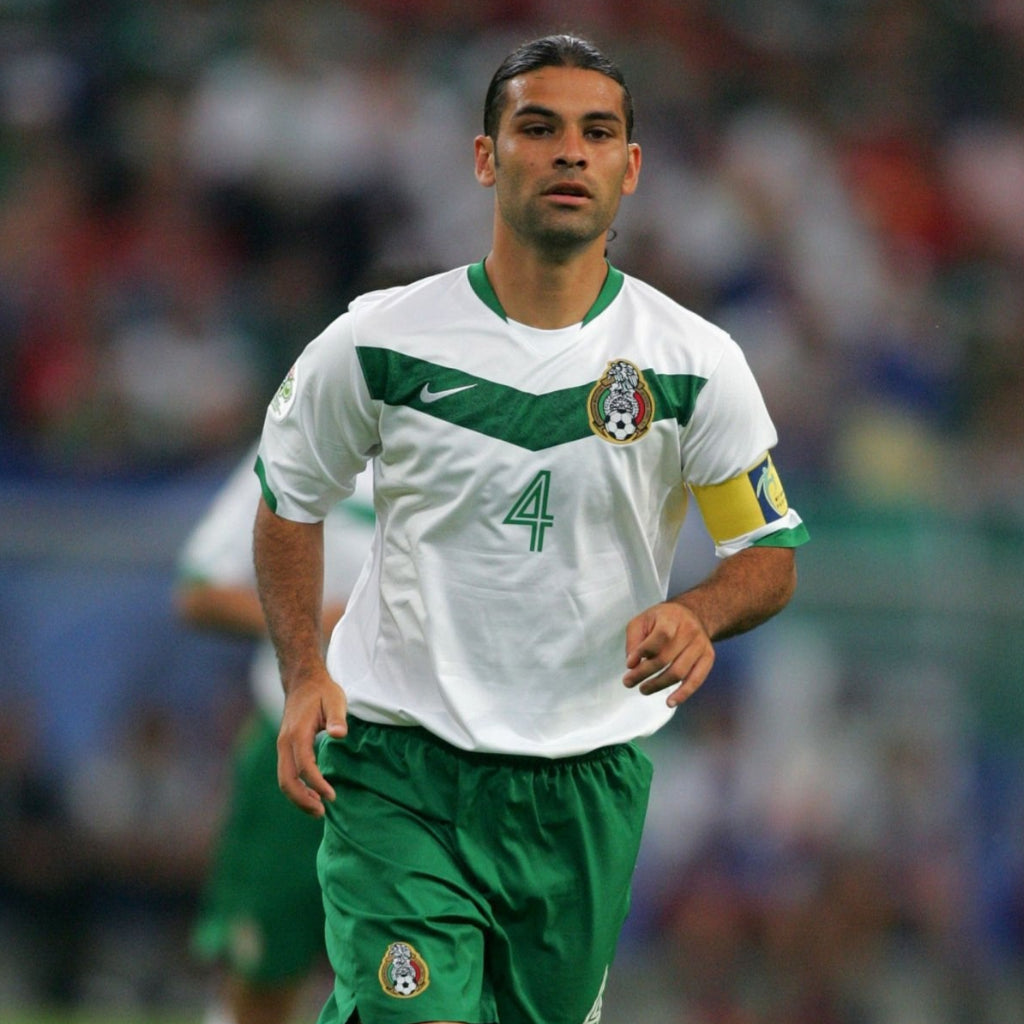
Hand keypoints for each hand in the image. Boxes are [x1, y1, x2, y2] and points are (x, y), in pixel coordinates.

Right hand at [276, 670, 347, 816]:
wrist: (303, 681)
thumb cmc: (322, 691)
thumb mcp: (335, 699)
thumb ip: (337, 718)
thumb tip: (339, 734)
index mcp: (297, 733)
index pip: (305, 766)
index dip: (317, 784)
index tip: (332, 796)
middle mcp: (285, 742)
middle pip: (286, 780)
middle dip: (302, 799)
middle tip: (322, 812)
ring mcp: (282, 746)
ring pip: (284, 780)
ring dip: (298, 797)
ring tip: (318, 809)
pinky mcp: (285, 748)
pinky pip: (286, 774)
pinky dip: (296, 788)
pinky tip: (312, 794)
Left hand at [623, 601, 714, 706]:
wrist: (693, 614)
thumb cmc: (662, 619)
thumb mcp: (643, 620)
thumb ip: (634, 640)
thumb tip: (632, 664)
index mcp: (671, 618)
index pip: (659, 637)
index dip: (642, 653)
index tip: (629, 665)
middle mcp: (689, 631)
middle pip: (665, 658)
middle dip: (643, 674)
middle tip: (628, 682)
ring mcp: (701, 645)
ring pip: (678, 672)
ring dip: (658, 685)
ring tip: (643, 689)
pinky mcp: (708, 657)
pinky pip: (696, 680)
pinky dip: (683, 694)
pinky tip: (670, 702)